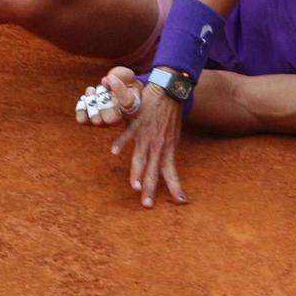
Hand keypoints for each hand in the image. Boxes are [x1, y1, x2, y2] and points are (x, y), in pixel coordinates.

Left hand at [74, 67, 142, 126]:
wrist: (115, 92)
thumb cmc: (123, 83)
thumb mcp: (127, 75)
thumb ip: (121, 75)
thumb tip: (105, 81)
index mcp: (133, 105)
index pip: (128, 102)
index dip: (119, 90)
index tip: (110, 77)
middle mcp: (120, 118)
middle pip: (111, 118)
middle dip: (103, 102)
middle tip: (102, 88)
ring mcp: (105, 122)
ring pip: (96, 120)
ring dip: (91, 102)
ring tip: (91, 90)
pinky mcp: (91, 121)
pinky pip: (83, 120)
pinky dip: (81, 109)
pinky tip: (85, 98)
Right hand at [112, 74, 187, 207]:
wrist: (169, 90)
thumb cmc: (170, 114)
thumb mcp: (173, 135)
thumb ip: (166, 150)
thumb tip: (164, 163)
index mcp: (168, 148)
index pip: (171, 172)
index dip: (175, 187)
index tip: (181, 201)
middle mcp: (158, 145)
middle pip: (154, 172)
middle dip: (151, 190)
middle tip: (147, 205)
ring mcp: (146, 136)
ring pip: (141, 159)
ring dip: (137, 174)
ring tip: (135, 188)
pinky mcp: (136, 124)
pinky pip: (126, 135)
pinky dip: (120, 143)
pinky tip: (114, 152)